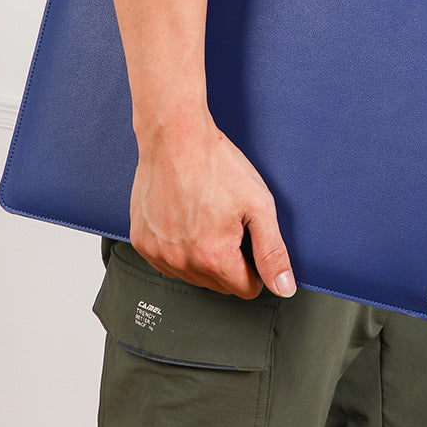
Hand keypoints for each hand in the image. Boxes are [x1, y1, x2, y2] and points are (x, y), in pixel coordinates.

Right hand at [129, 109, 296, 300]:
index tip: (249, 240)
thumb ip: (272, 252)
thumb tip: (284, 287)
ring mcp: (158, 253)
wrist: (175, 137)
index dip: (255, 266)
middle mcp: (181, 261)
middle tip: (229, 223)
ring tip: (206, 218)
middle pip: (219, 284)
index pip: (246, 289)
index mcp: (213, 256)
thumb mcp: (258, 206)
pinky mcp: (142, 242)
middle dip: (229, 261)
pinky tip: (185, 220)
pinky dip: (178, 248)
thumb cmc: (215, 165)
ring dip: (203, 256)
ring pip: (192, 275)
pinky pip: (167, 262)